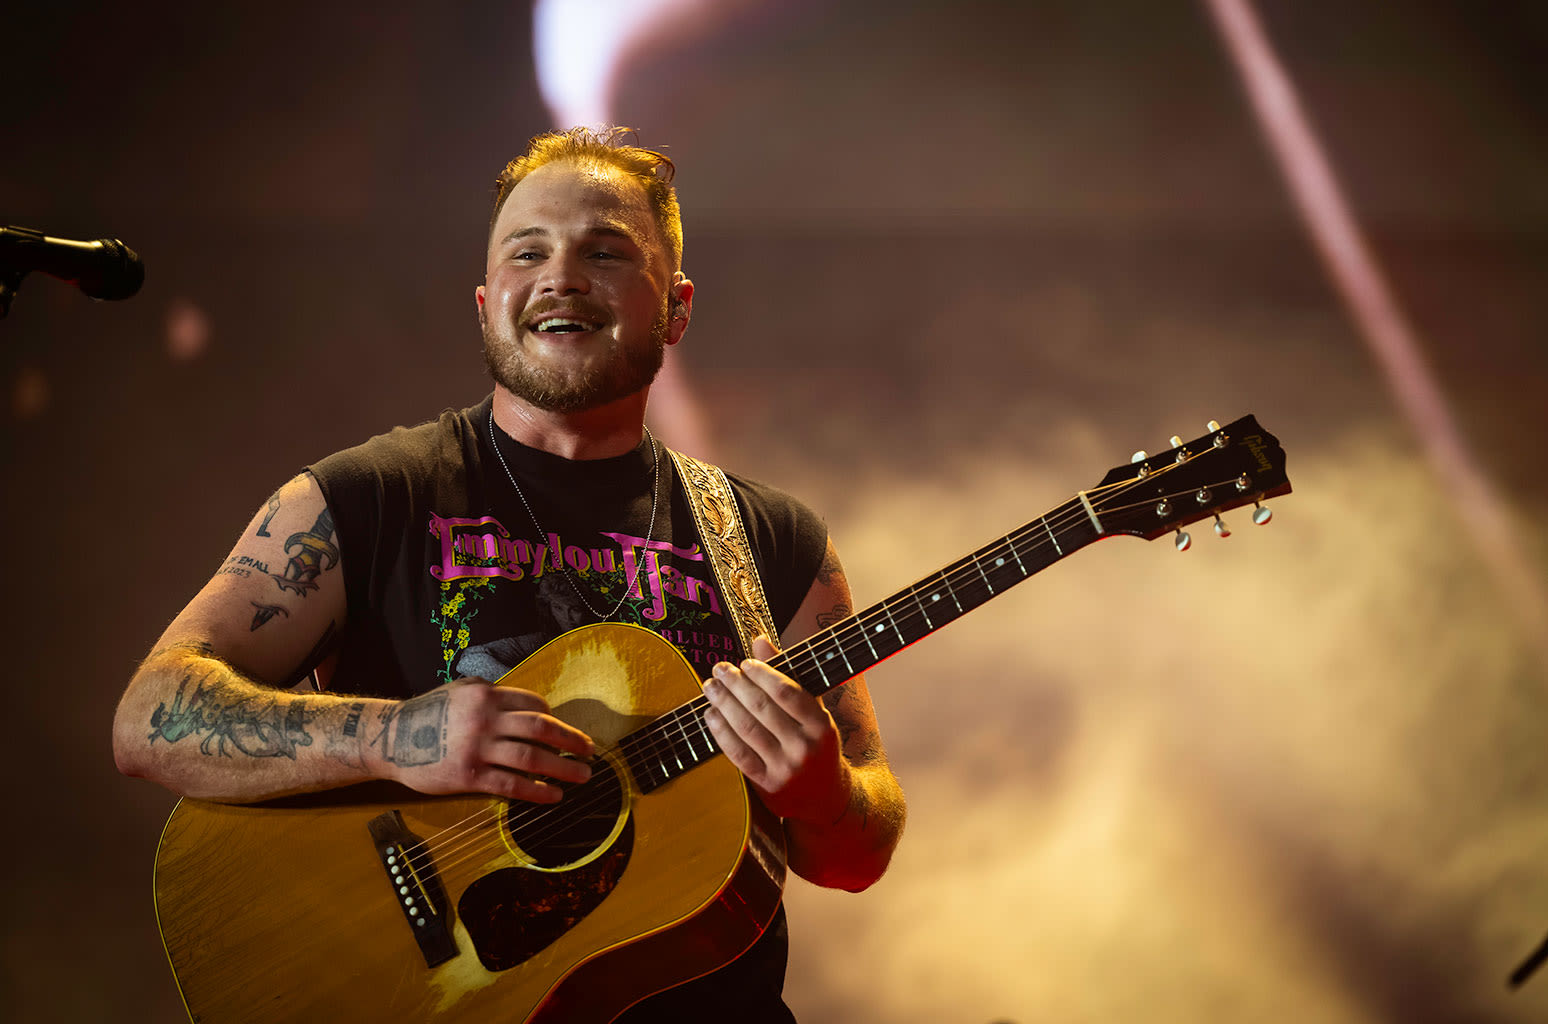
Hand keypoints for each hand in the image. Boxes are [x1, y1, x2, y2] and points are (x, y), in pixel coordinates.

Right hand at [376, 677, 593, 801]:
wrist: (390, 737)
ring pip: (532, 758)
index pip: (534, 704)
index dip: (553, 717)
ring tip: (582, 776)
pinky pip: (511, 785)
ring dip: (563, 768)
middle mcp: (486, 719)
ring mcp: (478, 748)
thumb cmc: (428, 713)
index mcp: (487, 695)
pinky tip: (553, 796)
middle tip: (590, 751)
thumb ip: (492, 696)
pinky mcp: (469, 776)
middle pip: (542, 728)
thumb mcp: (460, 691)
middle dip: (571, 740)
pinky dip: (536, 791)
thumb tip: (529, 707)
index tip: (563, 731)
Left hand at [702, 636, 852, 824]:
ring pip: (747, 729)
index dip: (762, 674)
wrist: (827, 797)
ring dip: (724, 704)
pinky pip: (738, 754)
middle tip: (719, 669)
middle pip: (762, 709)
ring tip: (710, 687)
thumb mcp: (811, 709)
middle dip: (736, 685)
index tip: (744, 663)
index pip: (786, 692)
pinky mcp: (767, 786)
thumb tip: (759, 641)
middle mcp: (805, 747)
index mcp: (821, 725)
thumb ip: (786, 674)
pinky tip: (711, 714)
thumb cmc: (815, 743)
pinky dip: (721, 731)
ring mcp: (786, 769)